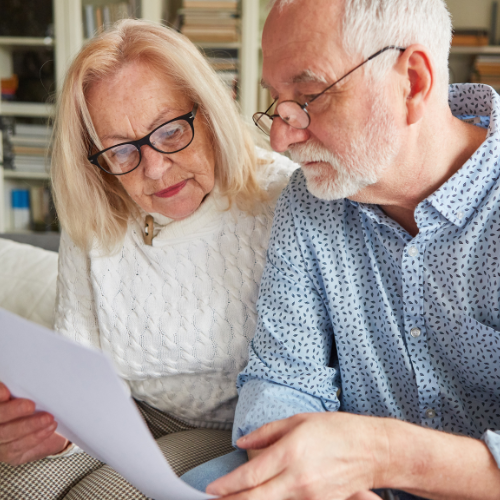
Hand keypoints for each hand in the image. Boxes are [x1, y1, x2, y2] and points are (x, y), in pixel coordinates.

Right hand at [0, 382, 67, 464]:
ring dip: (30, 426)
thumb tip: (34, 376)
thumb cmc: (39, 402)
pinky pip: (18, 447)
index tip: (7, 392)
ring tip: (49, 418)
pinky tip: (49, 428)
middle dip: (12, 411)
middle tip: (31, 406)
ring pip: (6, 434)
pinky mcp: (8, 453)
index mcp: (1, 401)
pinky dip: (35, 437)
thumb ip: (26, 390)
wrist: (49, 424)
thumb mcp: (33, 393)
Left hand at [207, 412, 389, 499]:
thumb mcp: (298, 420)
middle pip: (256, 498)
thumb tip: (243, 442)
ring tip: (235, 499)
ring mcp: (309, 495)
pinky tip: (263, 496)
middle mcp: (297, 478)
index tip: (211, 489)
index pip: (251, 475)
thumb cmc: (337, 430)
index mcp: (290, 452)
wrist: (372, 450)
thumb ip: (267, 433)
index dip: (228, 485)